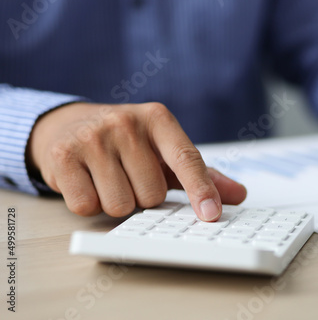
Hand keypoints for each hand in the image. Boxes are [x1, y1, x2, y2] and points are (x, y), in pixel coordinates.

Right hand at [27, 102, 246, 220]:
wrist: (67, 125)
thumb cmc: (125, 143)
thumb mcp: (163, 150)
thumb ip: (200, 173)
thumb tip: (238, 195)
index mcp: (159, 119)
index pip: (186, 159)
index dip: (201, 189)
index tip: (211, 214)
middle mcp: (126, 123)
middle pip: (152, 194)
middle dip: (144, 197)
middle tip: (130, 177)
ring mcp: (92, 138)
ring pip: (121, 205)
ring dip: (118, 203)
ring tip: (109, 179)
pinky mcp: (63, 157)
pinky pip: (87, 207)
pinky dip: (90, 205)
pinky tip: (87, 182)